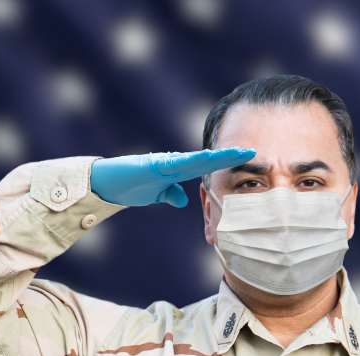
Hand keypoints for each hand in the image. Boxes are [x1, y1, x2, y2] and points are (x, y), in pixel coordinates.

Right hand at [89, 147, 255, 207]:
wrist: (107, 184)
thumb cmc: (131, 187)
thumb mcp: (157, 194)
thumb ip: (170, 194)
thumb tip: (182, 199)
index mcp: (177, 171)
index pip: (208, 166)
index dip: (227, 163)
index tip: (248, 161)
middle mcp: (174, 163)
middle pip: (206, 159)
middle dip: (229, 156)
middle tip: (252, 151)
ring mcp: (163, 163)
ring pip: (194, 159)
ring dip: (215, 157)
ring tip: (234, 154)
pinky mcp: (150, 166)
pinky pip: (172, 164)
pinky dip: (187, 162)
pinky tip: (202, 158)